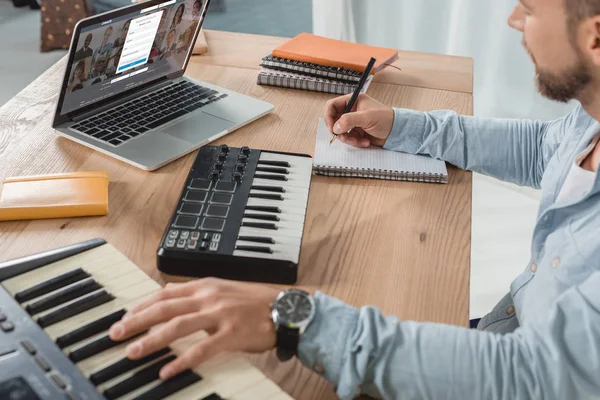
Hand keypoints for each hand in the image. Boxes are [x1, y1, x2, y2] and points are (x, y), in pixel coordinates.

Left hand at [109, 278, 279, 379]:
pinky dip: (182, 360)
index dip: (142, 305)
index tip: (125, 317)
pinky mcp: (232, 334)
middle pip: (165, 308)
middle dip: (137, 321)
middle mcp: (209, 297)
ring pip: (178, 326)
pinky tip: (167, 370)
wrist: (285, 308)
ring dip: (152, 340)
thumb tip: (169, 293)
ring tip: (133, 352)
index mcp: (206, 285)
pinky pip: (202, 349)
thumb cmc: (255, 301)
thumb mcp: (223, 289)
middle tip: (116, 333)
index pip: (165, 293)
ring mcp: (220, 315)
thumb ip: (197, 292)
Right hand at [324, 93, 394, 147]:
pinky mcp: (356, 132)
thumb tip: (335, 127)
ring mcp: (353, 122)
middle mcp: (351, 110)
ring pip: (341, 132)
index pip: (332, 105)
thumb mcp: (366, 117)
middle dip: (339, 131)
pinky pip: (348, 138)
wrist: (397, 132)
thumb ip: (349, 120)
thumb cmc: (386, 119)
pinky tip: (365, 142)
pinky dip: (355, 142)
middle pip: (334, 120)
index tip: (331, 128)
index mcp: (353, 100)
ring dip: (348, 139)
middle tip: (343, 137)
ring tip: (359, 141)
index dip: (329, 116)